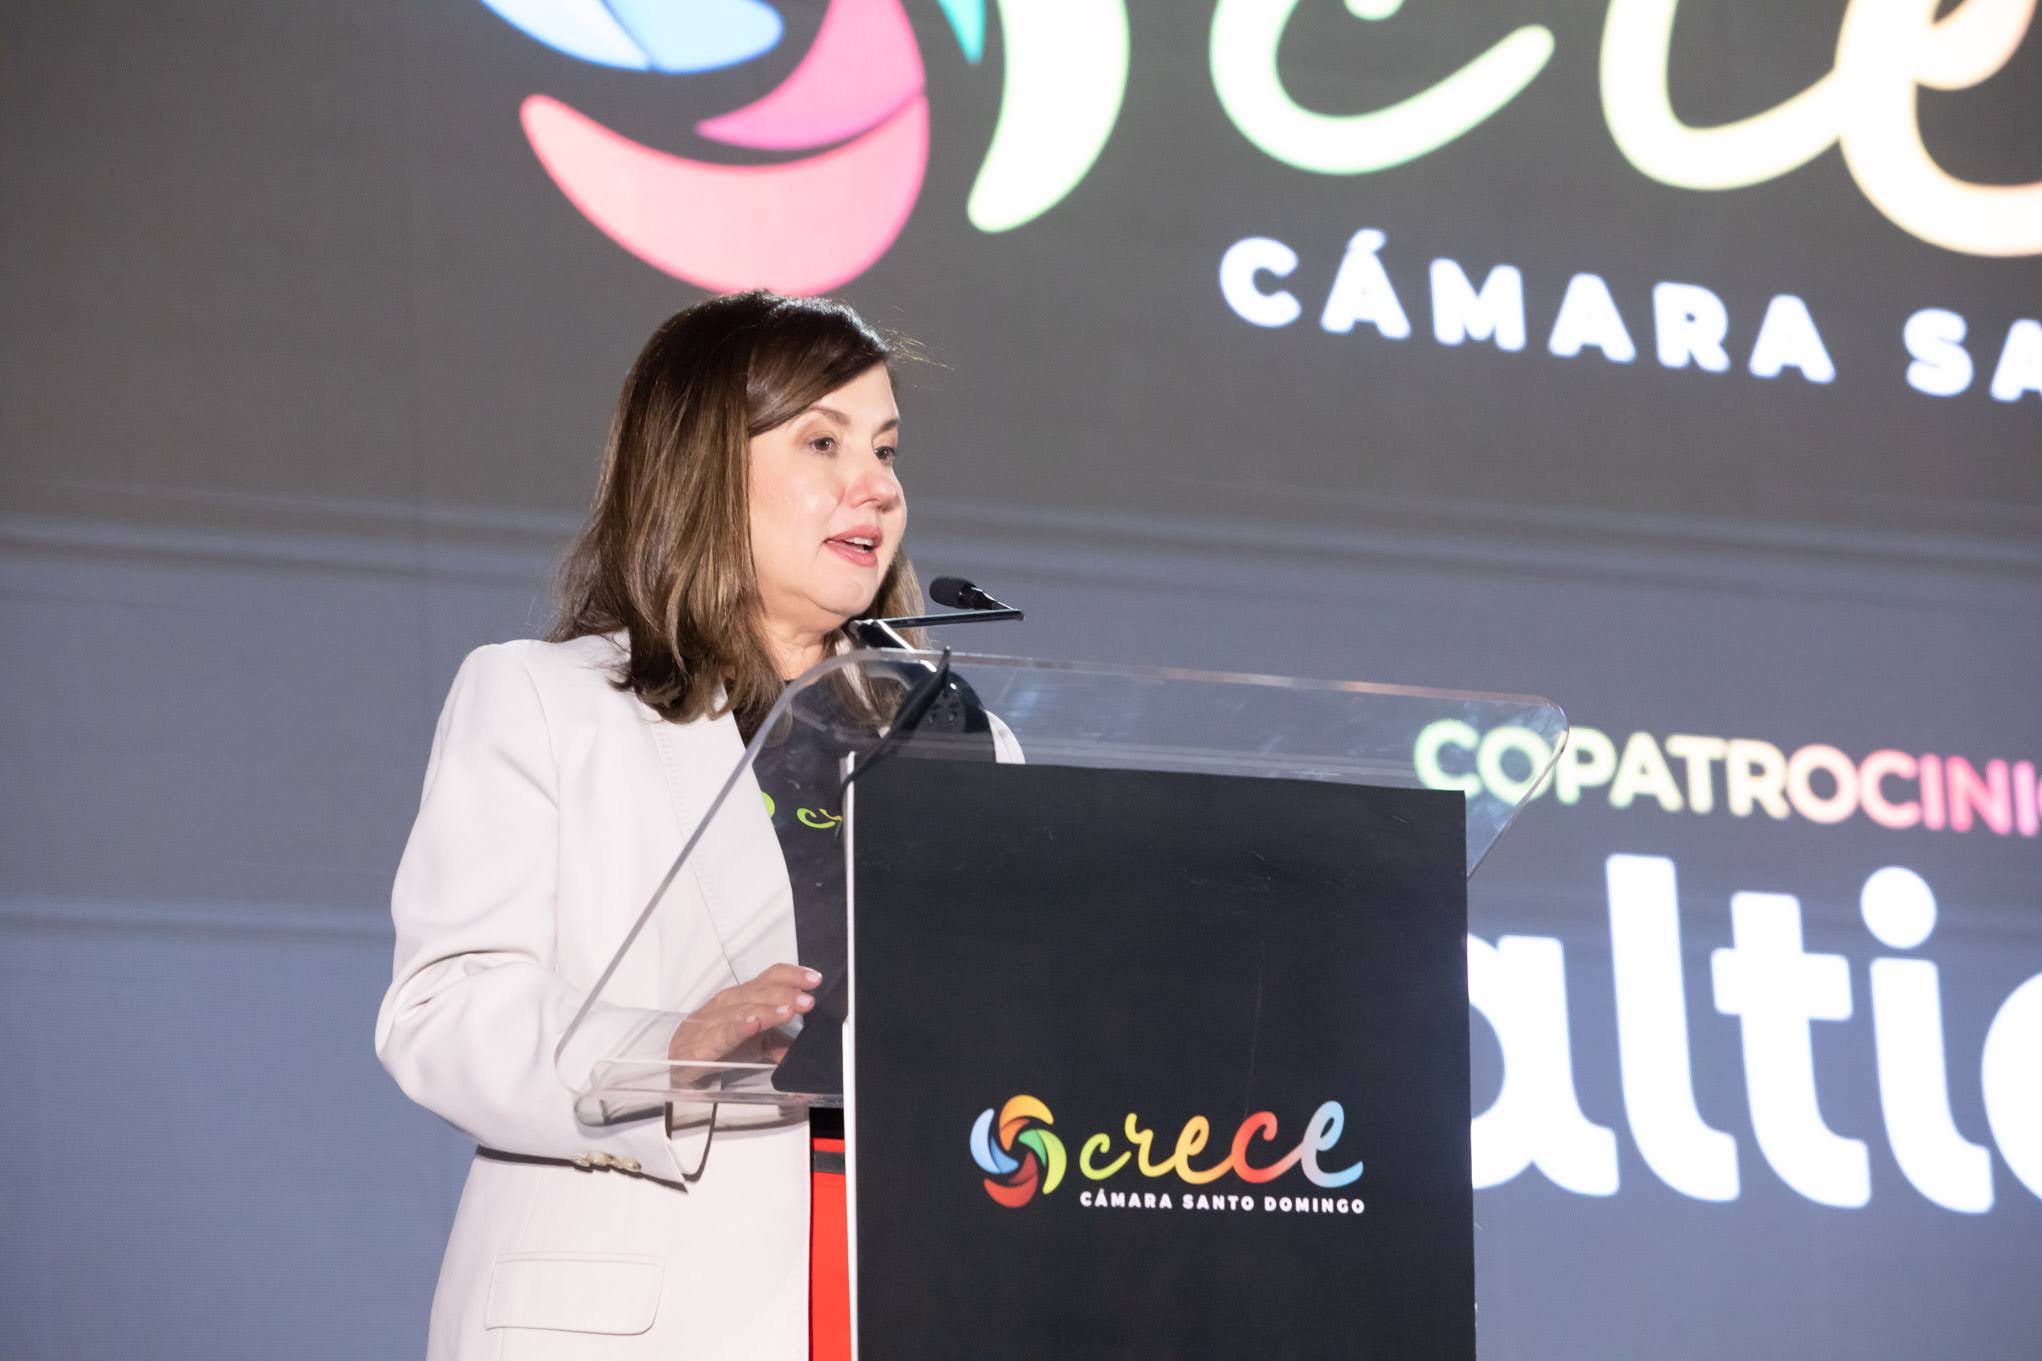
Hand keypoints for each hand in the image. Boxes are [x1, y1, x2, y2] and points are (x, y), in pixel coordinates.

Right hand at [666, 963, 820, 1065]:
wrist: (679, 1057)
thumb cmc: (719, 1042)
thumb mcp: (755, 1043)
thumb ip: (779, 1044)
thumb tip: (803, 1051)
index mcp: (745, 997)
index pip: (769, 978)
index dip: (792, 976)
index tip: (815, 979)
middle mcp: (729, 1002)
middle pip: (759, 992)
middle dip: (785, 994)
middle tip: (807, 1000)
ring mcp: (713, 1021)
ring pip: (742, 1010)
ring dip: (767, 1010)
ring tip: (787, 1010)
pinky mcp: (701, 1044)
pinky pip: (721, 1034)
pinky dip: (738, 1028)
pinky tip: (753, 1025)